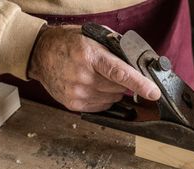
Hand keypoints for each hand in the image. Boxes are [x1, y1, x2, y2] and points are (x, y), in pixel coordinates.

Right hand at [28, 25, 160, 111]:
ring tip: (96, 78)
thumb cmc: (69, 43)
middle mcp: (83, 76)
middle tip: (108, 72)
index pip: (120, 73)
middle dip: (121, 83)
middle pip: (118, 89)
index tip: (153, 93)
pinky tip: (91, 87)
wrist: (40, 54)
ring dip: (111, 91)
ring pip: (111, 100)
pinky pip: (100, 106)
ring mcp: (77, 92)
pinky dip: (102, 99)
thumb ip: (116, 49)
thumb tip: (137, 65)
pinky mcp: (73, 104)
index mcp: (90, 56)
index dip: (140, 84)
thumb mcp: (93, 37)